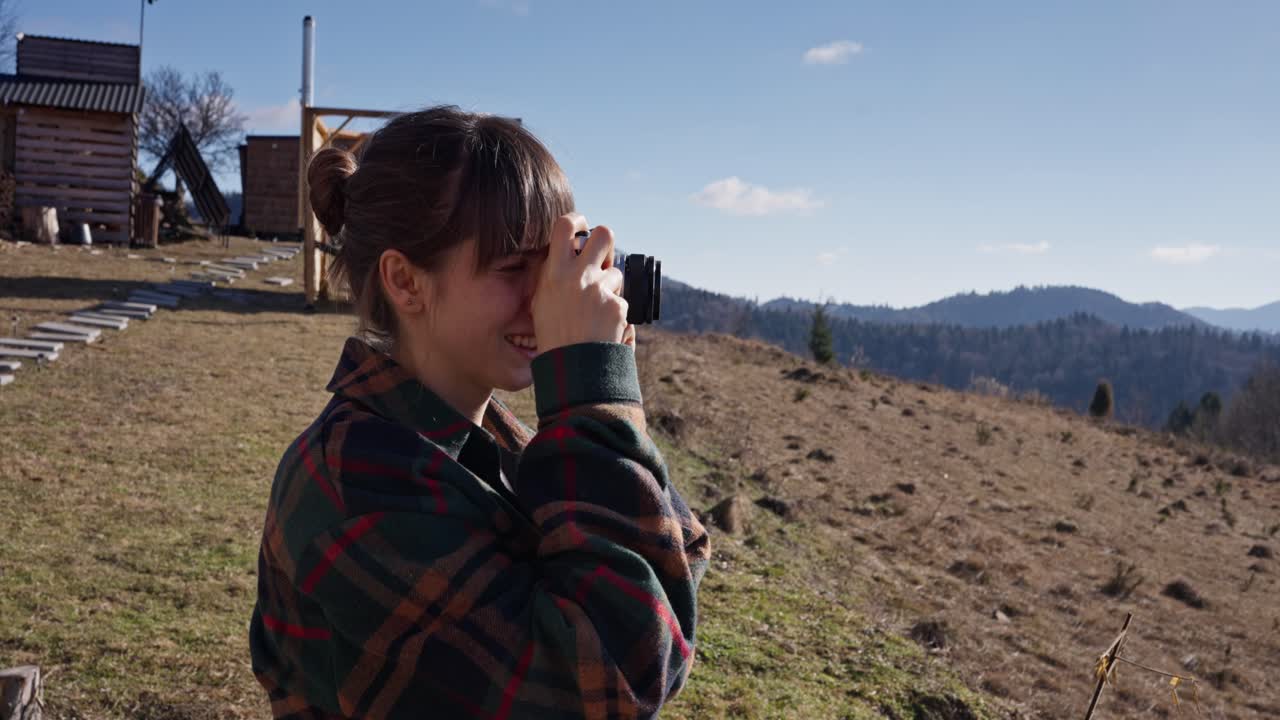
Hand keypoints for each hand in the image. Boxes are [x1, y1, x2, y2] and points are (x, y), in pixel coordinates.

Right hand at [532, 213, 630, 353]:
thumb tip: (570, 252)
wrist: (571, 367)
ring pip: (615, 273)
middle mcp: (578, 276)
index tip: (582, 224)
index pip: (566, 225)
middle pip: (604, 234)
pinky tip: (603, 327)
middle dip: (606, 243)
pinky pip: (621, 300)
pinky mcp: (617, 305)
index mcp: (554, 272)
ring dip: (610, 287)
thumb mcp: (541, 301)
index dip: (578, 219)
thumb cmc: (553, 336)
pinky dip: (615, 312)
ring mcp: (599, 290)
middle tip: (601, 258)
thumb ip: (554, 275)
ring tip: (595, 311)